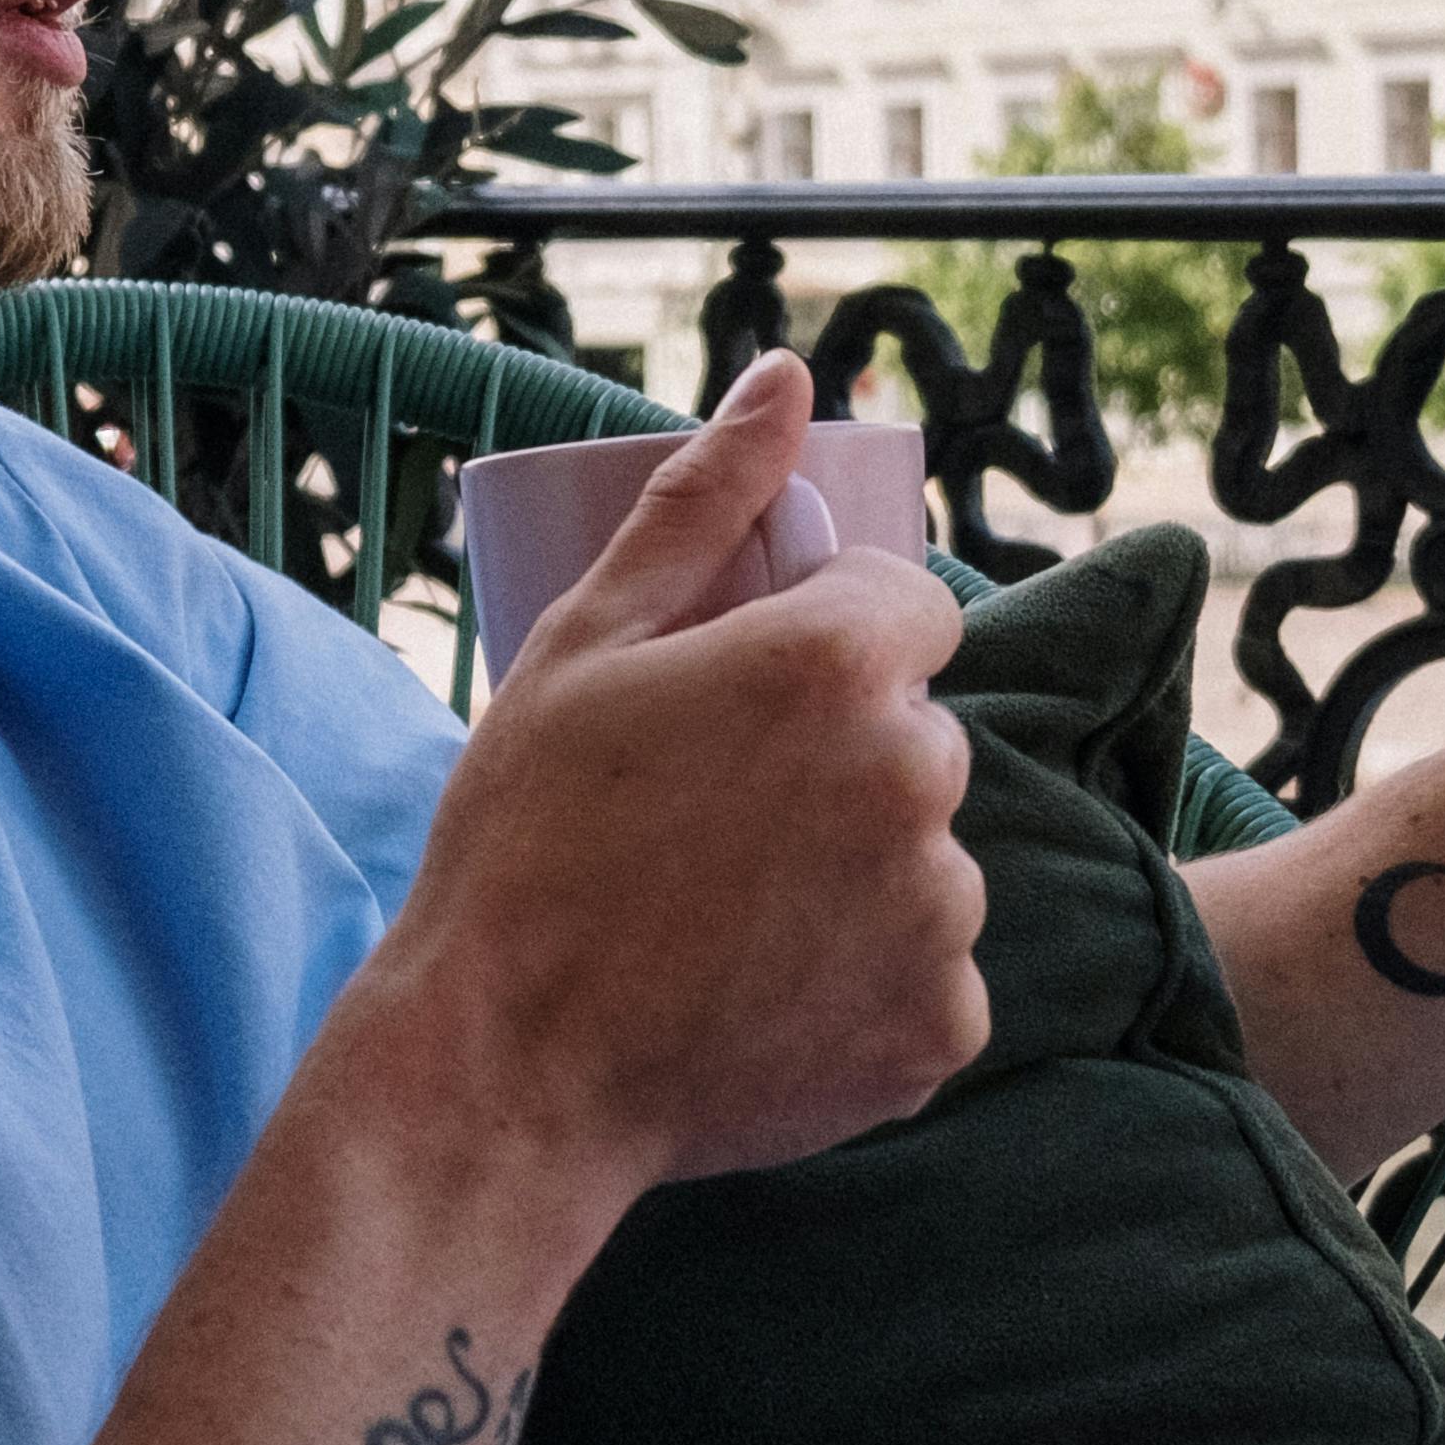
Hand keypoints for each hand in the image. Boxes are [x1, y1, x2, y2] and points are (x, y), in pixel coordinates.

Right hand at [352, 356, 983, 1198]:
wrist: (504, 1071)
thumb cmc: (523, 843)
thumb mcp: (586, 644)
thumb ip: (704, 500)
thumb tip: (790, 374)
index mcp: (835, 664)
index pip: (909, 609)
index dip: (828, 648)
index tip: (742, 711)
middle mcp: (914, 778)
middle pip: (918, 737)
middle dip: (841, 764)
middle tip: (709, 825)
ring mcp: (939, 915)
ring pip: (926, 860)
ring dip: (858, 876)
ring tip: (725, 920)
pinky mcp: (939, 1030)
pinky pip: (928, 977)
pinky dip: (867, 988)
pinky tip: (761, 997)